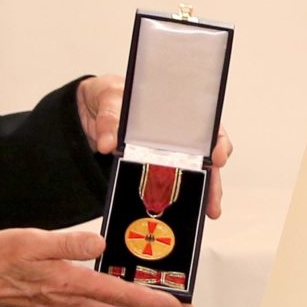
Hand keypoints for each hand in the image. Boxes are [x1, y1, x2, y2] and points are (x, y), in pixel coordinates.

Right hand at [0, 227, 190, 306]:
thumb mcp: (33, 241)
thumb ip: (68, 243)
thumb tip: (100, 243)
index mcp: (70, 284)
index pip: (121, 295)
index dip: (153, 303)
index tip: (177, 306)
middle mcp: (70, 299)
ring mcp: (62, 303)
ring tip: (158, 303)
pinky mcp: (54, 300)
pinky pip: (93, 304)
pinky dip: (114, 301)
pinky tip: (117, 292)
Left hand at [77, 75, 233, 217]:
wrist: (89, 107)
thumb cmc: (109, 93)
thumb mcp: (108, 97)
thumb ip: (109, 119)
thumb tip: (107, 143)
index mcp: (172, 111)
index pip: (206, 125)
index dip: (218, 141)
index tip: (218, 157)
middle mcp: (173, 135)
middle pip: (203, 157)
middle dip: (213, 180)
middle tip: (213, 200)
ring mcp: (163, 154)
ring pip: (190, 175)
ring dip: (200, 194)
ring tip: (206, 211)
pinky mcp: (148, 169)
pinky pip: (165, 185)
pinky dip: (174, 199)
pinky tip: (179, 212)